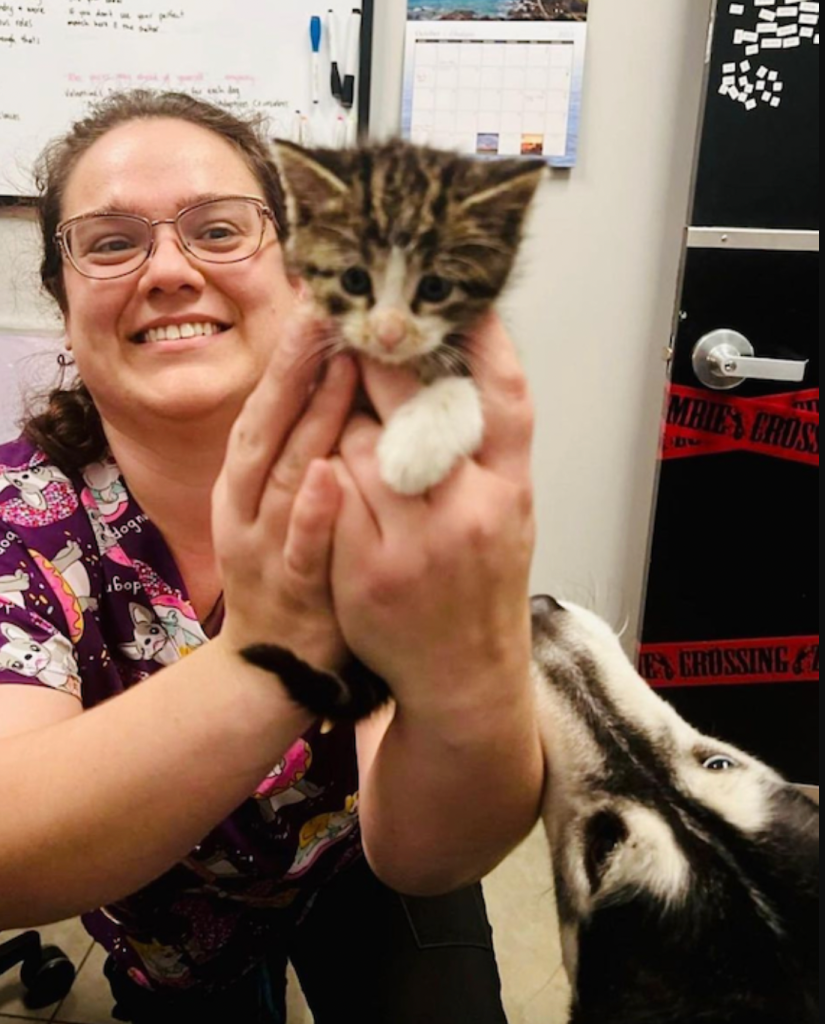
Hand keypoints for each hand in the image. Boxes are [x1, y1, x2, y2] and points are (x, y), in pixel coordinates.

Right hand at [212, 311, 357, 670]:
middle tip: (328, 308)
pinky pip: (302, 547)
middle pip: (268, 426)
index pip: (266, 405)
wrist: (274, 669)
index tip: (317, 300)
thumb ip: (304, 449)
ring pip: (287, 475)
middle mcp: (245, 505)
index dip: (288, 354)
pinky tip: (331, 475)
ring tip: (340, 365)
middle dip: (295, 366)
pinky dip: (312, 512)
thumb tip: (334, 379)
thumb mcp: (285, 503)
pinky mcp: (293, 590)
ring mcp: (264, 548)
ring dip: (312, 419)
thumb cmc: (293, 571)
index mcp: (246, 481)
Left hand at [330, 313, 534, 716]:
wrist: (463, 678)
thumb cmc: (482, 590)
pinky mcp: (366, 567)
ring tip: (343, 416)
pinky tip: (323, 469)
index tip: (462, 301)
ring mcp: (416, 542)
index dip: (487, 343)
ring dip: (345, 422)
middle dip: (382, 364)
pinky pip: (331, 490)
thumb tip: (453, 380)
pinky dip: (325, 470)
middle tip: (360, 334)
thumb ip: (485, 458)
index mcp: (511, 493)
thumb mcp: (508, 520)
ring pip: (360, 443)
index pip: (508, 400)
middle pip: (417, 407)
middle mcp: (471, 513)